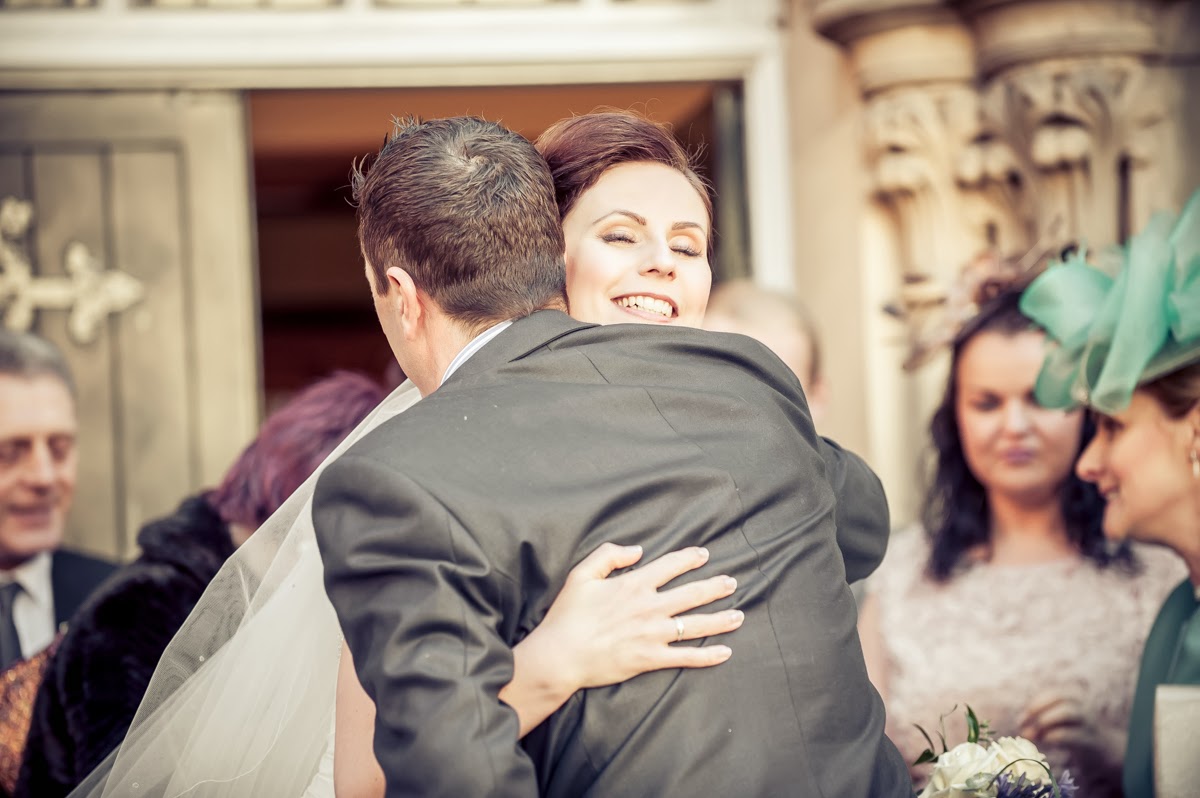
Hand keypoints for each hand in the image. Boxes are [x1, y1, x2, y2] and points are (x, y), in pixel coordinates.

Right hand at [517, 542, 741, 695]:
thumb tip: (636, 550)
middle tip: (732, 582)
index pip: (670, 566)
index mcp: (633, 585)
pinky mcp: (651, 658)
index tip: (704, 554)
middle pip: (692, 594)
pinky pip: (686, 657)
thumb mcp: (582, 574)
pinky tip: (725, 653)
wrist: (560, 655)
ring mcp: (653, 634)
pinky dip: (708, 656)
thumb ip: (608, 555)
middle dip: (715, 587)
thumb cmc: (567, 615)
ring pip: (696, 625)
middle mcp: (649, 607)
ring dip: (721, 619)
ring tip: (740, 616)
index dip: (689, 558)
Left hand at [1018, 690, 1123, 776]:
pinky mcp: (1090, 741)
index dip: (1035, 704)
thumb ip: (1040, 725)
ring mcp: (1088, 723)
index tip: (1021, 720)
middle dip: (1037, 709)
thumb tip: (1024, 732)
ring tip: (1036, 734)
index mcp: (1074, 700)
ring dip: (1046, 720)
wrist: (1103, 750)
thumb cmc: (1073, 733)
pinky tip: (1046, 742)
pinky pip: (1072, 734)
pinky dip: (1055, 736)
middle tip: (1023, 726)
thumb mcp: (1056, 725)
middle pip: (1060, 698)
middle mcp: (1082, 708)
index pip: (1053, 694)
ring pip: (1068, 712)